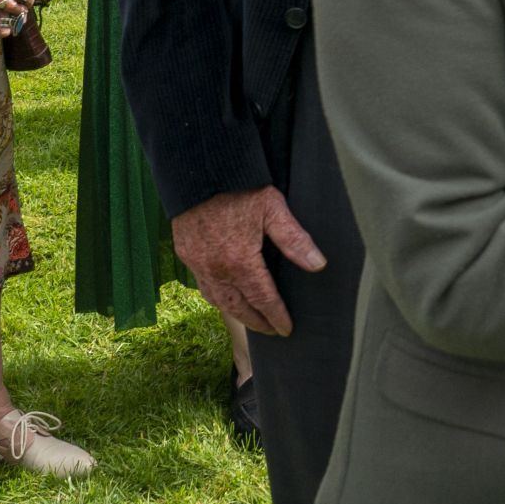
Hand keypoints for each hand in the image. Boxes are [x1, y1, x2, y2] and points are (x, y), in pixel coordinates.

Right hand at [171, 187, 326, 335]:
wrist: (199, 172)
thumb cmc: (240, 188)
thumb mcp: (274, 209)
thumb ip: (295, 240)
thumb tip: (318, 265)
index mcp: (239, 262)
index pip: (262, 299)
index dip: (276, 316)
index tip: (287, 329)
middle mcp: (215, 269)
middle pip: (238, 306)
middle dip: (256, 321)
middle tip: (271, 331)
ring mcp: (197, 263)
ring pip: (217, 299)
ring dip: (235, 312)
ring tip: (251, 319)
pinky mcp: (186, 254)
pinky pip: (202, 285)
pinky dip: (216, 297)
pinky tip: (225, 296)